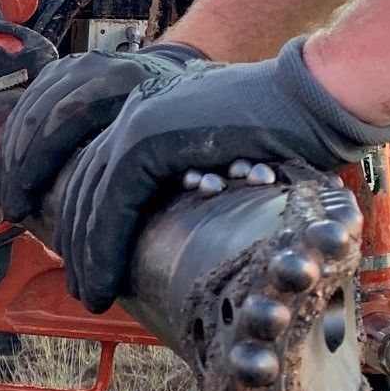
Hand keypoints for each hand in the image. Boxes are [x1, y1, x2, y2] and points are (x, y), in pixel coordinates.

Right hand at [0, 42, 204, 223]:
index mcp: (128, 81)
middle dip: (22, 168)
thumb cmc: (180, 116)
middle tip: (16, 207)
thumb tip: (119, 214)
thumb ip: (149, 163)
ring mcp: (77, 65)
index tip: (35, 202)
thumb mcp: (176, 137)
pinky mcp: (61, 70)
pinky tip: (13, 167)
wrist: (176, 73)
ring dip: (13, 156)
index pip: (70, 116)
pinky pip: (27, 103)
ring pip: (29, 110)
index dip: (45, 162)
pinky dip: (16, 137)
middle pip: (43, 116)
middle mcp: (99, 68)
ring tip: (11, 193)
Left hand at [53, 38, 389, 311]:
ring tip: (89, 294)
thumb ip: (192, 175)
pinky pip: (112, 202)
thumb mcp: (225, 155)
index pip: (98, 170)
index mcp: (150, 110)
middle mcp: (136, 110)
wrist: (315, 96)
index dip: (84, 219)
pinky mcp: (150, 138)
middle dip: (75, 240)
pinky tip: (103, 279)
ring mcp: (139, 120)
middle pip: (85, 184)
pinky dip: (103, 247)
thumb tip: (183, 213)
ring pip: (91, 197)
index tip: (82, 260)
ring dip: (86, 253)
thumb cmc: (290, 129)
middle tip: (78, 284)